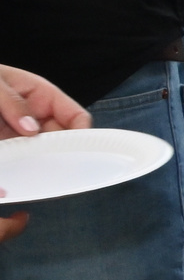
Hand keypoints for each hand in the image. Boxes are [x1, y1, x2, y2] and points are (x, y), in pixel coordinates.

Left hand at [0, 65, 90, 242]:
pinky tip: (6, 184)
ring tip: (25, 177)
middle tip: (47, 171)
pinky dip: (13, 174)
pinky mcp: (3, 148)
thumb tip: (31, 129)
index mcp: (40, 95)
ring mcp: (15, 134)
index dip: (80, 135)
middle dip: (55, 156)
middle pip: (58, 142)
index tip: (74, 152)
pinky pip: (14, 163)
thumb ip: (12, 103)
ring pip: (35, 156)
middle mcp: (32, 117)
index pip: (75, 117)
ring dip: (31, 167)